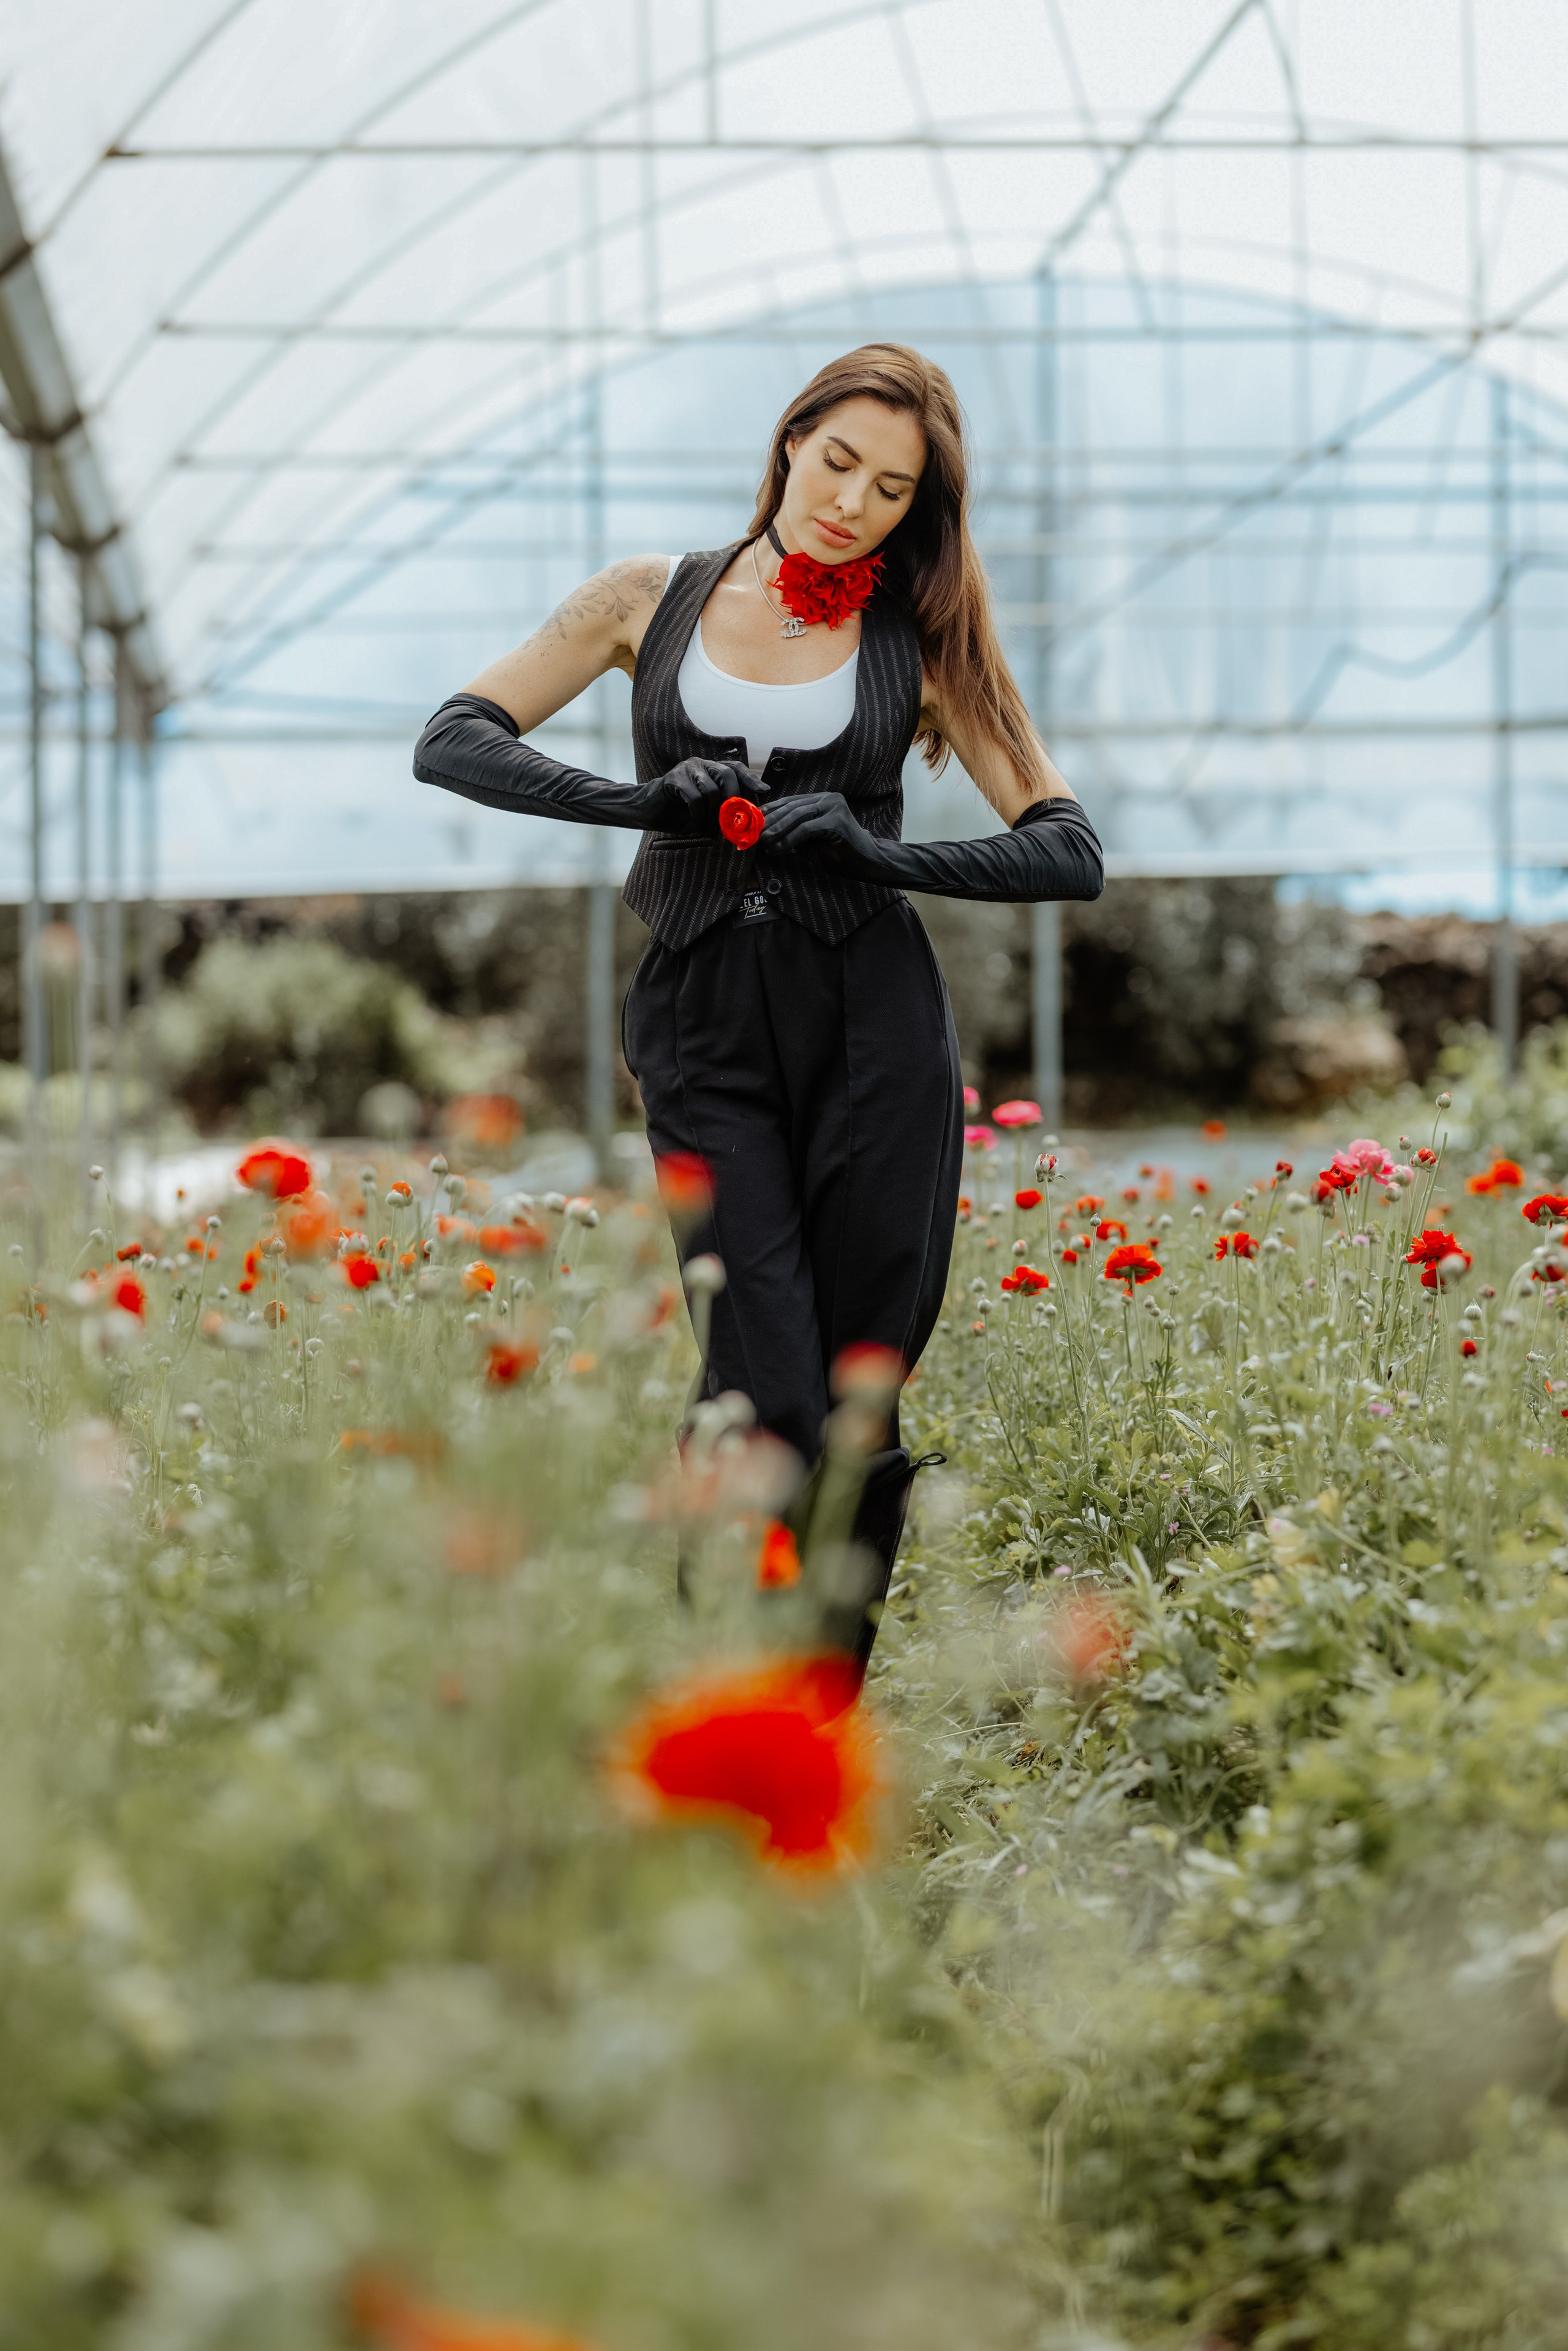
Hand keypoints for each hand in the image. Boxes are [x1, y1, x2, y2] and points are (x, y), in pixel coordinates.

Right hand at [645, 758, 765, 837]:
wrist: (647, 810)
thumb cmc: (679, 812)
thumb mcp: (706, 810)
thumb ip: (724, 808)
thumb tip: (748, 819)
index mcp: (709, 768)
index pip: (735, 768)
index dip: (750, 778)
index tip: (764, 791)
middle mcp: (700, 763)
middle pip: (726, 775)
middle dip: (733, 801)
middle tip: (733, 824)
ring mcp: (686, 769)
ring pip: (711, 790)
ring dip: (715, 817)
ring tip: (713, 833)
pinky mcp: (673, 779)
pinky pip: (695, 799)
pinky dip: (701, 817)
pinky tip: (700, 829)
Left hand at [761, 791, 878, 864]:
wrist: (867, 862)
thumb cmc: (840, 854)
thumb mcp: (811, 841)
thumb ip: (794, 833)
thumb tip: (767, 833)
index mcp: (823, 799)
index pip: (792, 801)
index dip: (772, 810)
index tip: (755, 821)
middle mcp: (828, 798)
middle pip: (792, 806)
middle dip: (771, 821)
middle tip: (755, 834)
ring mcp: (834, 805)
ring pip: (797, 815)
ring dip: (777, 829)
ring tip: (763, 841)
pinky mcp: (836, 818)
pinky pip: (805, 828)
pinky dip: (789, 839)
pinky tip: (777, 849)